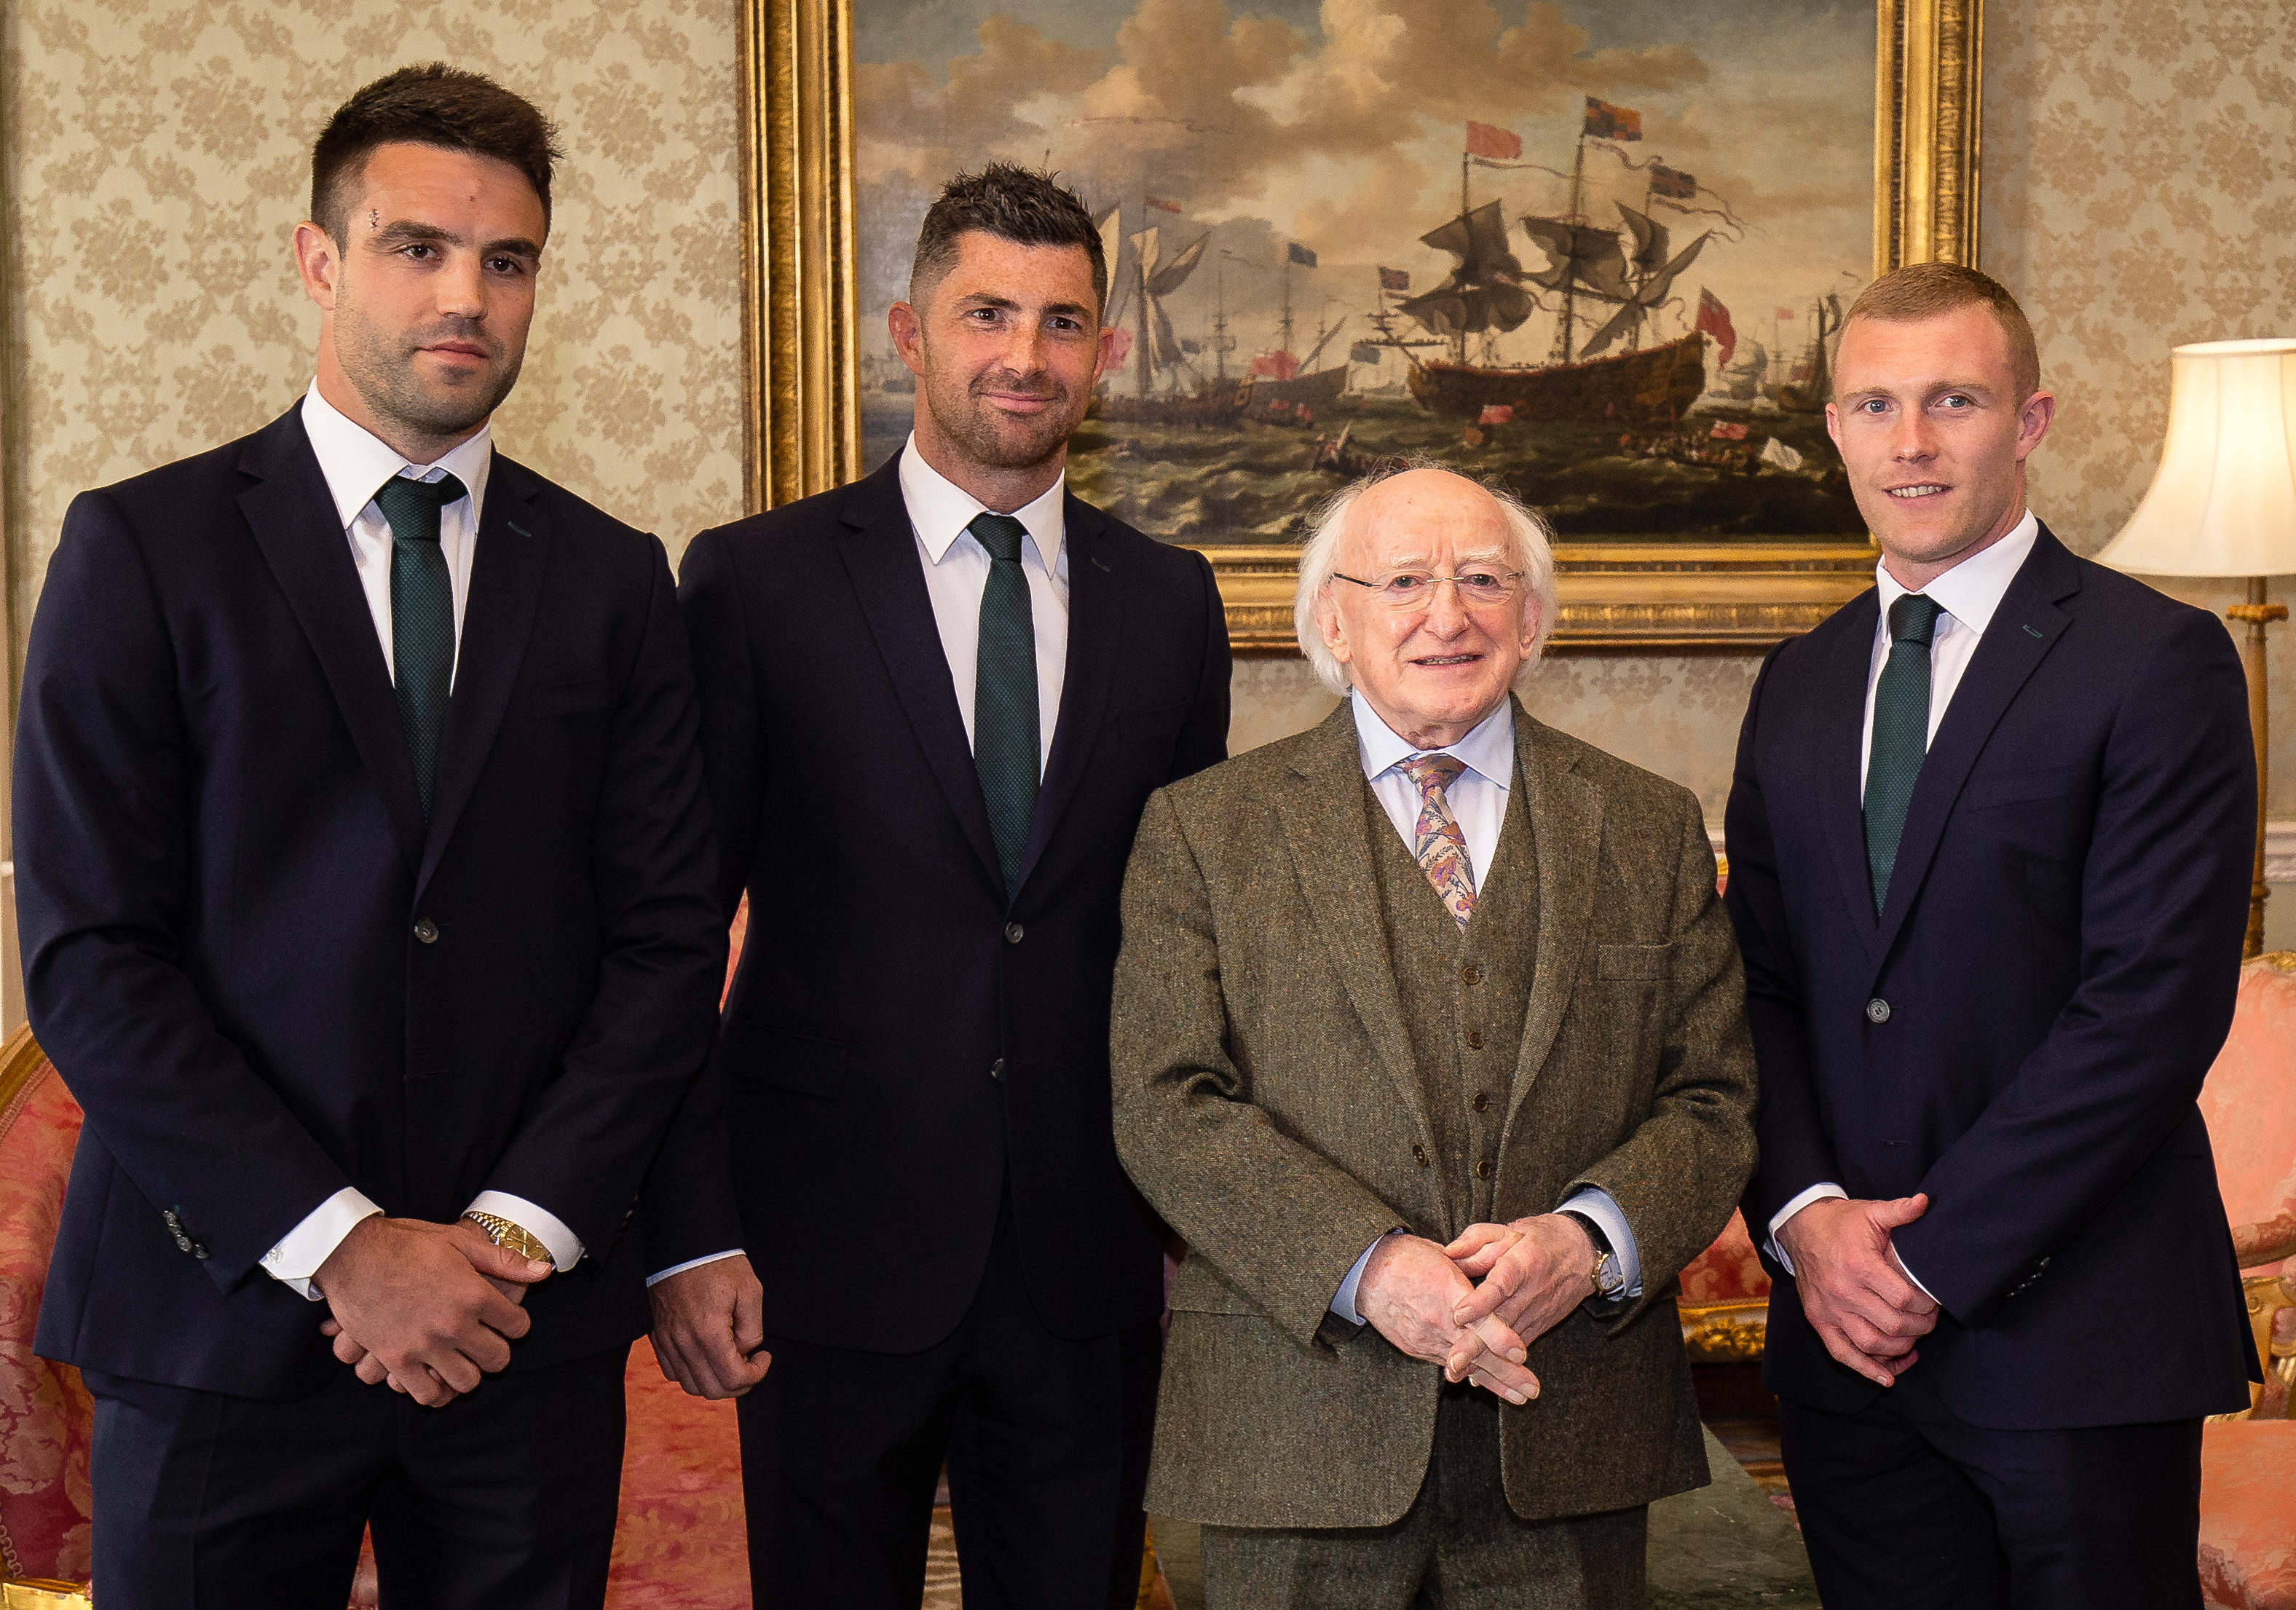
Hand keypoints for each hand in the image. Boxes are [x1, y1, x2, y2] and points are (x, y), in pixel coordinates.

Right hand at [315, 1217, 549, 1405]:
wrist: (351, 1254)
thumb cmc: (407, 1244)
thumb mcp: (459, 1242)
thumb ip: (503, 1261)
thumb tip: (544, 1272)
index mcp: (474, 1294)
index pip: (518, 1326)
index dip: (516, 1323)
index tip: (506, 1320)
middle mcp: (454, 1324)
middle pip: (497, 1359)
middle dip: (497, 1352)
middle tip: (486, 1343)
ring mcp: (424, 1345)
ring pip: (466, 1382)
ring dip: (469, 1373)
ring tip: (462, 1361)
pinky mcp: (396, 1360)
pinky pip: (427, 1394)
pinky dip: (436, 1392)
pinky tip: (435, 1377)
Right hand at [649, 1254, 770, 1399]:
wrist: (685, 1245)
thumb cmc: (719, 1263)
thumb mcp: (750, 1291)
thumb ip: (752, 1329)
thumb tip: (745, 1351)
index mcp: (709, 1332)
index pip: (733, 1379)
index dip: (756, 1374)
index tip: (764, 1356)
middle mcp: (683, 1342)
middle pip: (711, 1390)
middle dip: (737, 1383)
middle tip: (750, 1362)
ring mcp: (668, 1341)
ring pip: (690, 1385)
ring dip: (714, 1381)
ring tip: (729, 1358)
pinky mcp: (659, 1337)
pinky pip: (672, 1372)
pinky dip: (692, 1373)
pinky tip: (707, 1355)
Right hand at [1355, 1235, 1539, 1403]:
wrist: (1366, 1272)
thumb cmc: (1410, 1257)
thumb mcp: (1445, 1256)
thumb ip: (1473, 1268)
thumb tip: (1503, 1276)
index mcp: (1446, 1288)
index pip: (1477, 1317)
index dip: (1499, 1337)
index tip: (1521, 1354)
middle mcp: (1436, 1319)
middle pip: (1475, 1351)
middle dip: (1506, 1374)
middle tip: (1532, 1390)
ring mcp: (1424, 1337)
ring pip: (1464, 1365)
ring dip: (1494, 1381)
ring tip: (1520, 1396)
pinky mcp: (1416, 1348)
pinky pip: (1446, 1363)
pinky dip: (1469, 1373)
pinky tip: (1489, 1385)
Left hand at [1441, 1214, 1598, 1376]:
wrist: (1583, 1254)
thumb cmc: (1541, 1238)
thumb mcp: (1511, 1228)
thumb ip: (1477, 1239)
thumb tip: (1449, 1253)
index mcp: (1524, 1262)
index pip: (1501, 1283)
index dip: (1481, 1301)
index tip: (1459, 1314)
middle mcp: (1531, 1292)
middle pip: (1502, 1321)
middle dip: (1477, 1342)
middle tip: (1454, 1360)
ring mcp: (1537, 1313)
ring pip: (1508, 1341)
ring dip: (1484, 1359)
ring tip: (1456, 1373)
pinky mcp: (1539, 1327)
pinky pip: (1516, 1347)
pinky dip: (1498, 1363)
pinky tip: (1476, 1377)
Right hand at [1774, 1194, 1937, 1387]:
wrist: (1801, 1228)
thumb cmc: (1841, 1223)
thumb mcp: (1871, 1212)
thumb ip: (1900, 1210)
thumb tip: (1926, 1202)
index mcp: (1859, 1266)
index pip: (1904, 1299)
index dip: (1927, 1306)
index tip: (1935, 1302)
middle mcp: (1843, 1292)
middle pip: (1893, 1326)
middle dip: (1920, 1328)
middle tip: (1930, 1321)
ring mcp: (1829, 1310)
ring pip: (1871, 1344)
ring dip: (1900, 1349)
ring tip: (1913, 1340)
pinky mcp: (1819, 1321)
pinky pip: (1842, 1354)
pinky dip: (1866, 1369)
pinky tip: (1888, 1377)